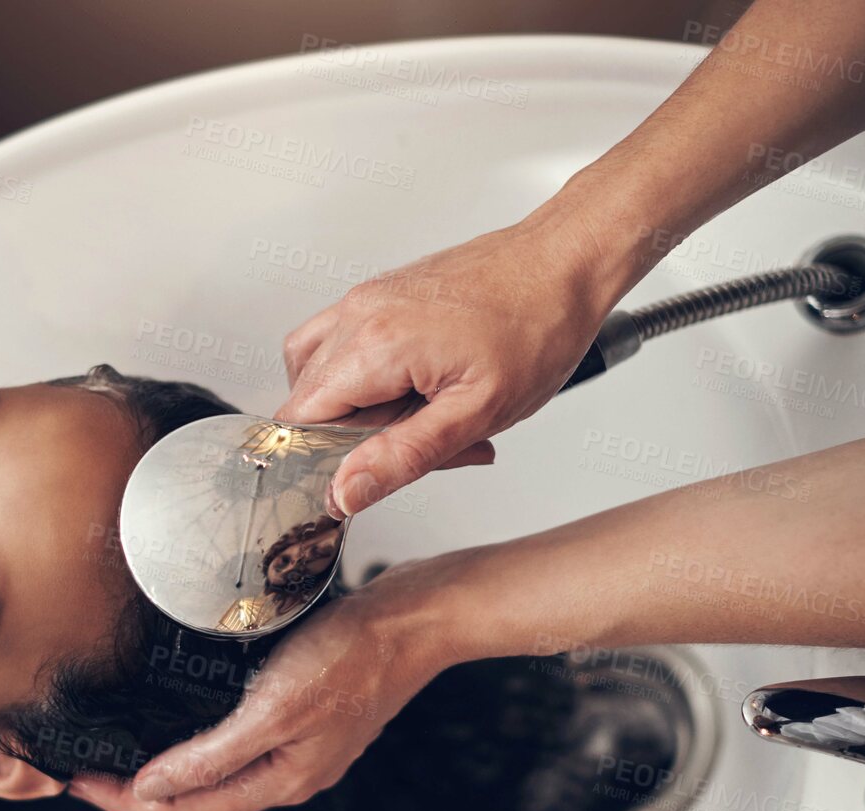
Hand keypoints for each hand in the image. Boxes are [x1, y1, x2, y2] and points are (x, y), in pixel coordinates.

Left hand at [65, 557, 458, 810]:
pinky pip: (238, 742)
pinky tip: (181, 722)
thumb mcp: (274, 708)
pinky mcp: (306, 711)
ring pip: (219, 772)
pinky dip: (199, 742)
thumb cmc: (353, 657)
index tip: (78, 783)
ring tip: (121, 754)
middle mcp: (290, 772)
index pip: (185, 809)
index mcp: (282, 781)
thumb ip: (214, 755)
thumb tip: (153, 790)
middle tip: (85, 773)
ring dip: (168, 770)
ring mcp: (300, 743)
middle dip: (139, 792)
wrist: (415, 617)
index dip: (126, 801)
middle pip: (199, 798)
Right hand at [276, 209, 621, 517]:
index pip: (299, 421)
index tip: (368, 469)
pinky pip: (341, 344)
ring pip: (317, 372)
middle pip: (308, 401)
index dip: (323, 458)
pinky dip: (364, 377)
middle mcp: (359, 313)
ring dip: (354, 406)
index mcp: (375, 344)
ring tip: (414, 411)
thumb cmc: (537, 327)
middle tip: (417, 437)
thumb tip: (344, 492)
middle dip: (352, 436)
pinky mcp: (380, 294)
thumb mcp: (475, 413)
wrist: (564, 264)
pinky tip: (414, 386)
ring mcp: (367, 298)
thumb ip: (402, 457)